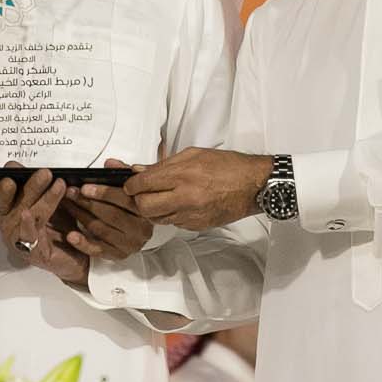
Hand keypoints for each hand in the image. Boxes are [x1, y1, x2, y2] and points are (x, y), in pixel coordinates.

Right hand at [0, 164, 89, 285]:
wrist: (77, 258)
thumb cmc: (61, 228)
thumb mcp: (53, 203)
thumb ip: (47, 187)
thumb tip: (48, 168)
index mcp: (13, 209)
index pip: (4, 191)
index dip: (8, 178)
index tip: (14, 167)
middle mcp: (11, 223)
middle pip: (15, 200)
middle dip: (30, 185)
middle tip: (46, 173)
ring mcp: (19, 239)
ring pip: (24, 215)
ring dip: (42, 200)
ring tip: (59, 186)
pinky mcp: (31, 254)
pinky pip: (27, 237)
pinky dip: (26, 224)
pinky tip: (28, 214)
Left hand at [65, 159, 150, 259]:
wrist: (137, 231)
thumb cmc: (131, 206)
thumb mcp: (130, 187)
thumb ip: (121, 174)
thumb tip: (110, 163)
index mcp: (146, 210)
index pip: (125, 200)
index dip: (104, 192)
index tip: (85, 186)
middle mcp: (141, 229)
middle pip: (111, 215)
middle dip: (88, 202)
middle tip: (71, 192)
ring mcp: (130, 244)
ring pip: (101, 229)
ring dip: (80, 216)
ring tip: (66, 205)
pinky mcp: (119, 255)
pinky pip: (99, 250)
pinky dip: (83, 243)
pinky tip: (71, 235)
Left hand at [124, 147, 271, 229]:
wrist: (253, 185)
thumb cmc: (226, 166)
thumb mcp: (192, 155)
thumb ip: (163, 165)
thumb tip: (138, 171)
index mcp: (182, 175)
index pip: (143, 184)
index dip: (130, 184)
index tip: (128, 183)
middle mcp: (185, 198)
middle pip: (144, 207)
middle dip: (137, 200)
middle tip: (140, 193)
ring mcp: (191, 215)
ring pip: (156, 219)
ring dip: (152, 209)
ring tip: (159, 198)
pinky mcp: (197, 226)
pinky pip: (173, 223)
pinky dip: (169, 215)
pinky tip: (177, 204)